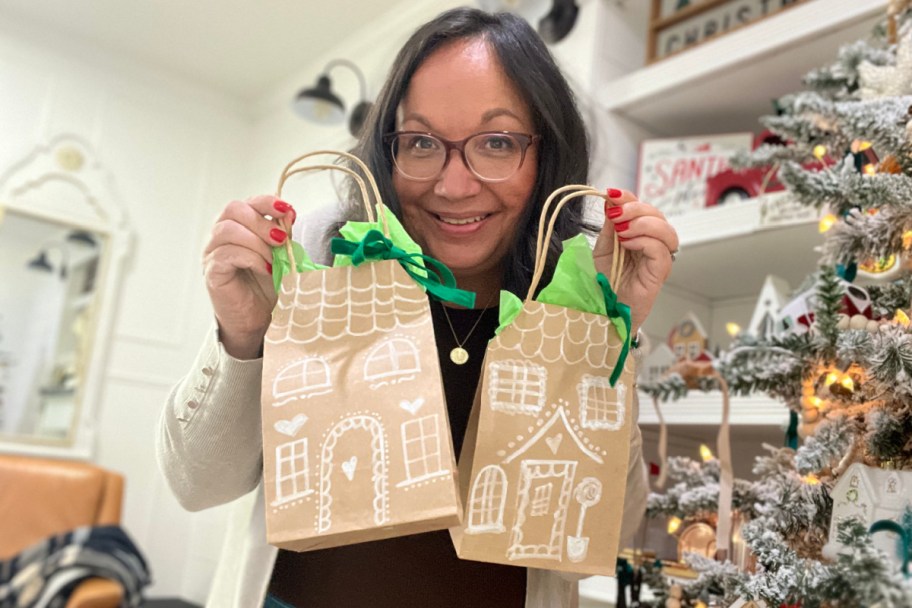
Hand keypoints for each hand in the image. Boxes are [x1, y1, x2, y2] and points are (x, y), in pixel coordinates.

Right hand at [202, 195, 294, 358]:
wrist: (256, 318)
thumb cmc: (266, 285)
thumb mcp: (279, 254)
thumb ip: (281, 235)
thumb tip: (289, 215)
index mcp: (237, 226)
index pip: (245, 202)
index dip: (266, 202)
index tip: (288, 210)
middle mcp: (220, 235)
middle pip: (233, 210)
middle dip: (261, 221)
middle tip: (281, 239)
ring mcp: (212, 252)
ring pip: (227, 230)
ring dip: (257, 241)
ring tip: (274, 258)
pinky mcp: (212, 271)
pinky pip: (226, 254)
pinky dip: (251, 258)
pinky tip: (266, 269)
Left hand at [593, 189, 677, 333]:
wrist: (605, 309)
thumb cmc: (606, 281)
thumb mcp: (603, 247)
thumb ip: (609, 226)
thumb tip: (610, 199)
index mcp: (640, 233)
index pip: (642, 207)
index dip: (629, 197)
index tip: (611, 193)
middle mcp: (654, 243)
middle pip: (657, 214)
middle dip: (635, 208)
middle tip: (615, 215)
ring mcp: (659, 258)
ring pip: (666, 230)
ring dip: (642, 224)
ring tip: (622, 232)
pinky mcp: (660, 273)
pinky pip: (661, 251)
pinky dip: (645, 242)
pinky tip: (628, 245)